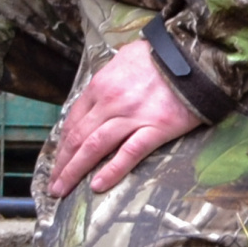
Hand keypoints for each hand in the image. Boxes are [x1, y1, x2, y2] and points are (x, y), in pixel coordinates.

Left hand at [47, 35, 205, 196]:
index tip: (58, 160)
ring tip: (62, 189)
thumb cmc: (159, 57)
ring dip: (75, 170)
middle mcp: (109, 102)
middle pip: (78, 137)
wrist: (194, 57)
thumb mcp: (123, 59)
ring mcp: (131, 117)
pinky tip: (97, 186)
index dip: (63, 144)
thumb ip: (108, 77)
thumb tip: (98, 91)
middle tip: (53, 184)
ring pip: (94, 147)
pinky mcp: (155, 129)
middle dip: (62, 163)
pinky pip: (129, 153)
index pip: (73, 120)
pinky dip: (111, 171)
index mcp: (100, 86)